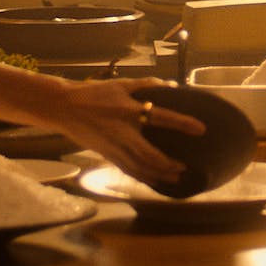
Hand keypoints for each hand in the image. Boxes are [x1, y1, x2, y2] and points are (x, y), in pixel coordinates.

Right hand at [50, 78, 204, 187]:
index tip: (201, 129)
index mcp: (128, 110)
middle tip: (185, 168)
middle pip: (150, 154)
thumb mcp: (120, 84)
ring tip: (175, 178)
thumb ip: (147, 85)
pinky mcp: (107, 155)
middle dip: (168, 164)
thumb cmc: (93, 94)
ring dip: (158, 174)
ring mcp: (113, 147)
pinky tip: (153, 181)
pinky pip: (128, 170)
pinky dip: (143, 177)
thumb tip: (172, 86)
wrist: (63, 108)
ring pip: (139, 167)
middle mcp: (123, 132)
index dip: (182, 123)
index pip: (161, 116)